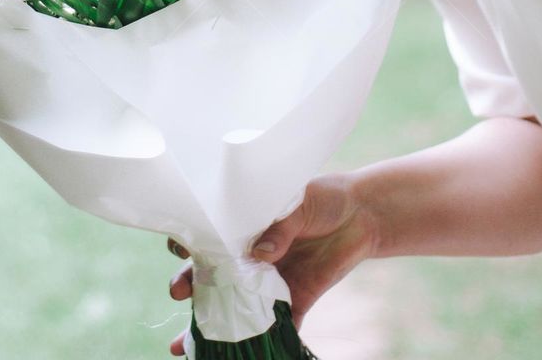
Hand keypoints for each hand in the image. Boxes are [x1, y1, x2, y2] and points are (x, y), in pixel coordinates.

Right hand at [166, 173, 378, 353]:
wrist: (363, 215)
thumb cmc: (323, 197)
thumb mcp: (298, 202)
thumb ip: (279, 226)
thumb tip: (260, 252)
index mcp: (245, 226)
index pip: (207, 235)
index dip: (187, 242)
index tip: (179, 248)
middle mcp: (250, 256)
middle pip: (211, 275)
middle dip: (189, 285)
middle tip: (178, 292)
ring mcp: (270, 281)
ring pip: (236, 307)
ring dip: (214, 327)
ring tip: (188, 345)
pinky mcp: (295, 300)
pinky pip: (278, 328)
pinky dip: (264, 346)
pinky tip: (246, 357)